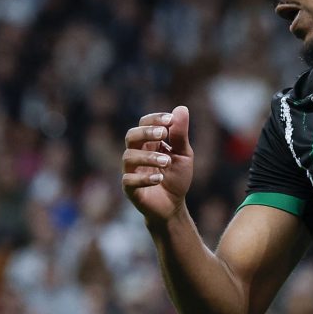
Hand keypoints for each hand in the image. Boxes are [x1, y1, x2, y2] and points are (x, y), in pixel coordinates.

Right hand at [122, 106, 193, 224]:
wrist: (174, 206)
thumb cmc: (177, 177)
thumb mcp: (183, 154)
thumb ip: (180, 134)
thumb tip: (181, 108)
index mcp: (150, 143)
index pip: (144, 123)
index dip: (154, 119)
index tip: (170, 120)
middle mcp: (137, 154)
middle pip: (131, 136)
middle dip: (146, 132)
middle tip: (163, 134)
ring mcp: (132, 171)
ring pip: (129, 157)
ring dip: (149, 156)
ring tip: (167, 161)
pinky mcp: (130, 189)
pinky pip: (129, 180)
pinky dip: (144, 178)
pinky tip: (159, 178)